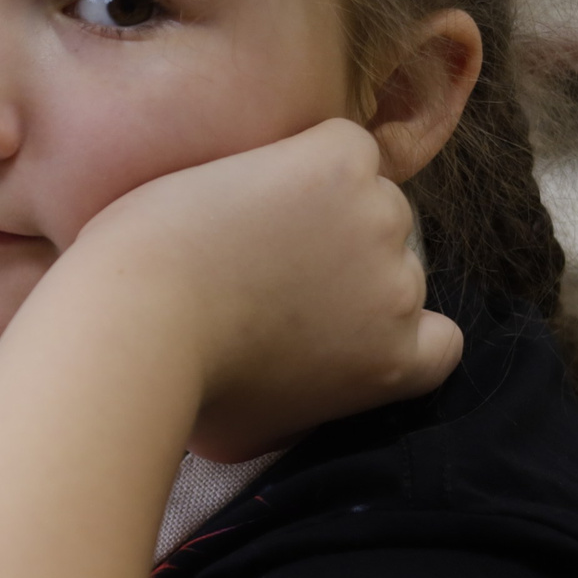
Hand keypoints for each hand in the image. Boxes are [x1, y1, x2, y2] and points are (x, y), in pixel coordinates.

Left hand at [63, 119, 462, 461]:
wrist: (141, 324)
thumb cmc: (179, 391)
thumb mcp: (254, 436)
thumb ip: (302, 411)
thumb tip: (294, 401)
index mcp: (396, 363)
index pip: (436, 339)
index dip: (387, 323)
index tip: (331, 316)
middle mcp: (403, 292)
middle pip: (390, 257)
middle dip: (333, 259)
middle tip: (253, 264)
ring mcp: (379, 220)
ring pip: (363, 194)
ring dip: (312, 203)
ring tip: (233, 228)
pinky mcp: (342, 163)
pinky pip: (340, 142)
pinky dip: (299, 153)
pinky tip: (247, 182)